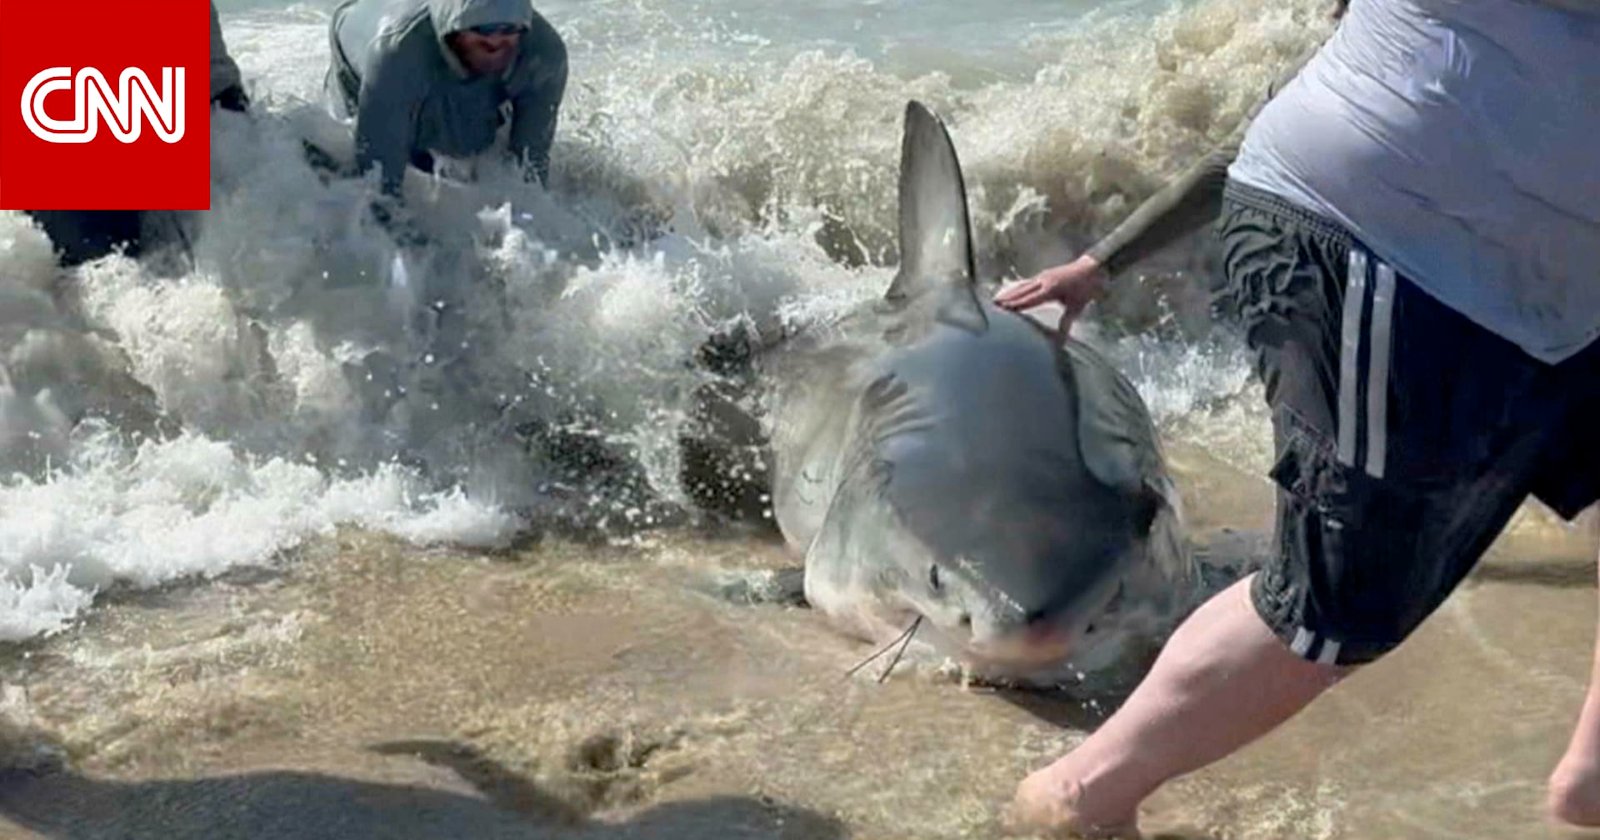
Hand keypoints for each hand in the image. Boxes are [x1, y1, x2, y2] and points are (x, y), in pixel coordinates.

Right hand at [993, 254, 1109, 331]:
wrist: (1093, 268)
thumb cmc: (1086, 288)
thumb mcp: (1077, 307)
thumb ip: (1066, 323)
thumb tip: (1061, 342)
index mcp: (1051, 289)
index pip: (1029, 299)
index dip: (1015, 305)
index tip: (1003, 309)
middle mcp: (1044, 281)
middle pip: (1021, 291)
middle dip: (1007, 298)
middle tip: (992, 305)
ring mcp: (1043, 276)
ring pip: (1022, 286)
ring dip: (1009, 292)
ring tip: (996, 299)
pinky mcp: (1044, 275)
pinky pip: (1027, 282)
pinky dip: (1017, 288)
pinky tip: (1011, 291)